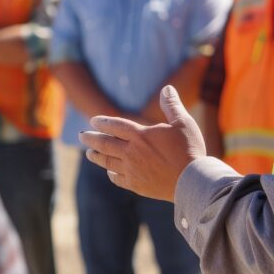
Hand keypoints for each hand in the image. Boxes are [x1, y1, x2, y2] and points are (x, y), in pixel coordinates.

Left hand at [79, 85, 205, 200]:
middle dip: (91, 138)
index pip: (115, 125)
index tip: (93, 121)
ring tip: (89, 153)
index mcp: (140, 135)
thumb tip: (167, 88)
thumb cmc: (189, 149)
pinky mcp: (136, 185)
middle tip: (82, 136)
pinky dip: (111, 173)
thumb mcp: (183, 122)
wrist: (191, 181)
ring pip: (107, 161)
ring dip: (97, 156)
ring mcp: (132, 170)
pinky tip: (109, 171)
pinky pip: (117, 178)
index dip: (103, 122)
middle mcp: (132, 152)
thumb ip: (172, 105)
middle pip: (105, 143)